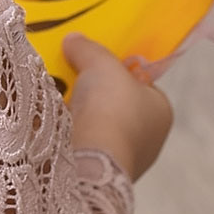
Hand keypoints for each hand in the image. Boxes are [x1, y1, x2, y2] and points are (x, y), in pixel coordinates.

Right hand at [62, 36, 173, 179]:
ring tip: (55, 99)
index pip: (142, 85)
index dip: (121, 72)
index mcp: (161, 111)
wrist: (92, 159)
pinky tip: (52, 124)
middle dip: (95, 95)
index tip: (97, 64)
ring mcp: (123, 159)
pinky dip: (68, 135)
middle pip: (117, 106)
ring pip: (98, 128)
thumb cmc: (110, 107)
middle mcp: (148, 139)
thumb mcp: (100, 63)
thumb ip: (88, 48)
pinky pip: (83, 146)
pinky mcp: (99, 173)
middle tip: (72, 79)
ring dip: (79, 116)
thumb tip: (73, 39)